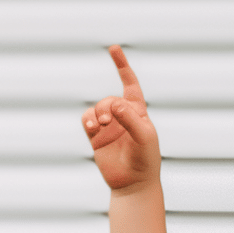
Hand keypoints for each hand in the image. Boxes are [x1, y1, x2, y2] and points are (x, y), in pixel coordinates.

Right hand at [81, 45, 161, 190]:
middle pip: (109, 99)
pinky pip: (87, 119)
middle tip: (109, 121)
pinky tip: (91, 127)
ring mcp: (109, 127)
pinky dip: (87, 119)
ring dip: (97, 113)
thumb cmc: (146, 160)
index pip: (130, 85)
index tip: (113, 49)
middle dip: (108, 106)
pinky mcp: (96, 137)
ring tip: (101, 126)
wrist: (133, 184)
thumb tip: (115, 103)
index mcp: (139, 113)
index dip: (122, 67)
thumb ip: (130, 118)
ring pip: (96, 108)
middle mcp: (123, 117)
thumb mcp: (144, 137)